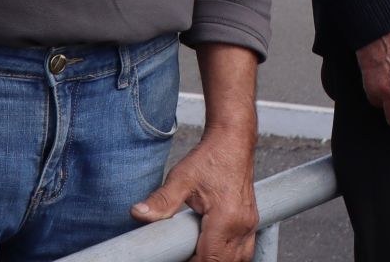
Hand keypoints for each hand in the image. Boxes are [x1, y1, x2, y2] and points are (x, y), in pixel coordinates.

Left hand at [131, 131, 259, 260]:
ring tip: (197, 255)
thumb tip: (138, 213)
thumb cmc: (211, 158)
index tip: (176, 258)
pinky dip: (229, 258)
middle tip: (182, 255)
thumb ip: (161, 200)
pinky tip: (215, 253)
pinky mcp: (251, 222)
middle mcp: (242, 224)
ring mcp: (249, 224)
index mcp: (226, 218)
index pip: (209, 259)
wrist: (233, 141)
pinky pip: (244, 251)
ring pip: (239, 260)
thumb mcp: (181, 177)